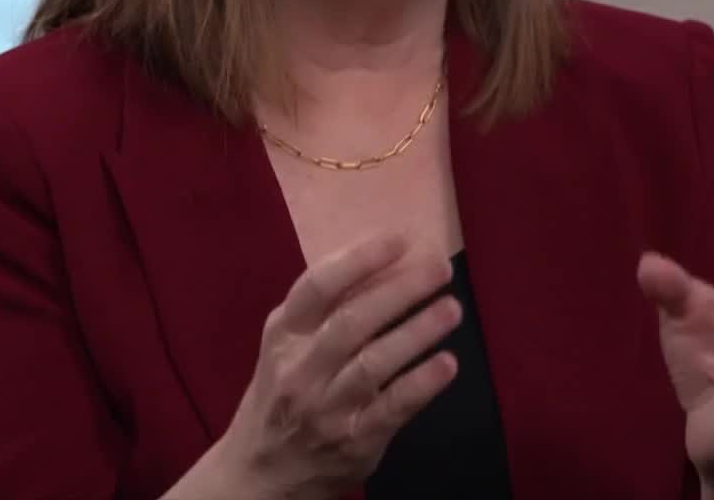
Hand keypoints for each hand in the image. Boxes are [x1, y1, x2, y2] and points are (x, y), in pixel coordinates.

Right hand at [165, 233, 460, 499]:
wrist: (261, 474)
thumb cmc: (283, 394)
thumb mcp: (288, 347)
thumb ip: (326, 310)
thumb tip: (386, 263)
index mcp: (284, 335)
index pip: (318, 287)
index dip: (359, 259)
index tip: (400, 238)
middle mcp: (300, 370)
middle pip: (351, 322)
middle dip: (400, 291)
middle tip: (441, 268)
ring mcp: (325, 408)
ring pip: (373, 364)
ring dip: (417, 332)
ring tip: (452, 309)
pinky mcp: (353, 441)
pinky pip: (391, 408)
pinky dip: (421, 384)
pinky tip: (447, 363)